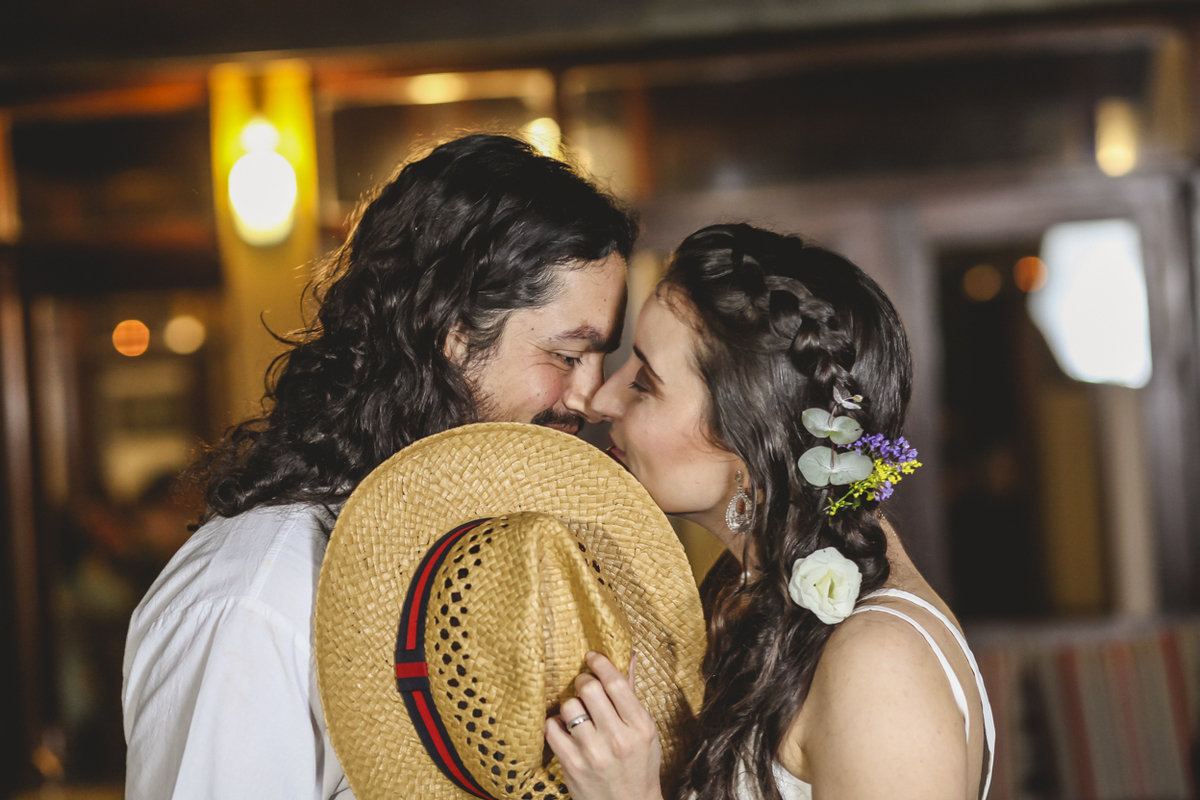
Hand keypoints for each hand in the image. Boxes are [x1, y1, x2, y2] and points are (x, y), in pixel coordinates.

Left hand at [545, 651, 663, 799]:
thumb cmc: (639, 766)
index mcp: (640, 727)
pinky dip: (556, 724)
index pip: (617, 683)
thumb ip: (632, 695)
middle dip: (583, 682)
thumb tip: (626, 656)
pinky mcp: (572, 765)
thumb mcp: (645, 731)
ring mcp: (593, 753)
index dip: (600, 664)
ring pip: (569, 706)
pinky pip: (552, 728)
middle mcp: (618, 739)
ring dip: (570, 704)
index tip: (592, 657)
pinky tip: (565, 729)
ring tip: (577, 713)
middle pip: (590, 689)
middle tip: (583, 686)